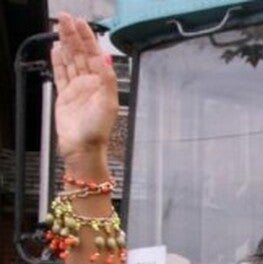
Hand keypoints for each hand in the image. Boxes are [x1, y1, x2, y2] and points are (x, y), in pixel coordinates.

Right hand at [50, 14, 117, 165]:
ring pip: (70, 60)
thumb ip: (107, 80)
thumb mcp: (108, 103)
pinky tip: (56, 50)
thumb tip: (106, 59)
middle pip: (80, 53)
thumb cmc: (98, 130)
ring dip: (65, 43)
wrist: (82, 147)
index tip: (82, 24)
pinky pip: (61, 74)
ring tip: (60, 28)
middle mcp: (90, 83)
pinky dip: (58, 61)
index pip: (93, 54)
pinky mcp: (65, 95)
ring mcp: (77, 88)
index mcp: (102, 83)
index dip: (87, 38)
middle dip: (74, 35)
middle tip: (66, 19)